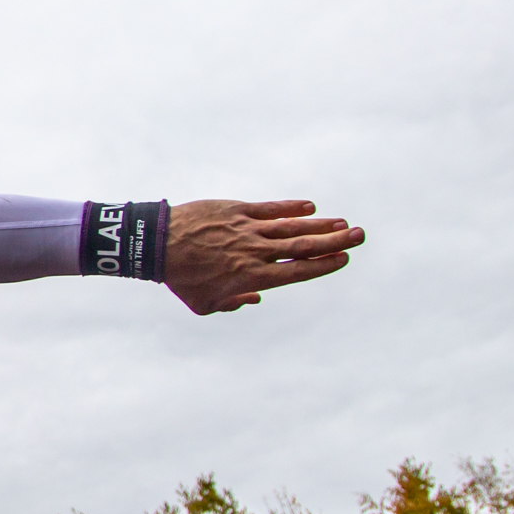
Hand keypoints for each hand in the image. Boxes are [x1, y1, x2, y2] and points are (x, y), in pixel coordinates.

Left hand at [165, 200, 363, 314]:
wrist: (154, 244)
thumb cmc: (178, 278)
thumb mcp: (203, 304)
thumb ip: (232, 304)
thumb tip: (253, 300)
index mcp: (251, 277)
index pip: (297, 272)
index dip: (323, 266)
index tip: (344, 259)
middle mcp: (255, 252)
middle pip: (303, 247)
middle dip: (335, 242)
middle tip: (360, 236)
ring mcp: (247, 229)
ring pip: (291, 227)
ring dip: (320, 225)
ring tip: (344, 224)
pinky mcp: (236, 210)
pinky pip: (269, 209)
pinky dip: (291, 208)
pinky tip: (310, 208)